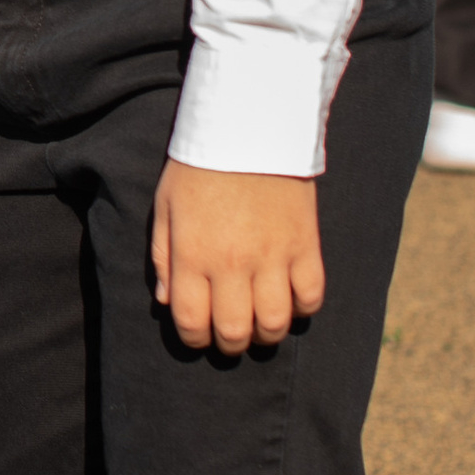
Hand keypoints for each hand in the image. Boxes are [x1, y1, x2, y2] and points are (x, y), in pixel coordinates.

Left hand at [151, 159, 325, 354]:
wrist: (247, 129)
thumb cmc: (197, 168)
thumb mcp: (165, 207)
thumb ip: (163, 257)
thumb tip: (167, 301)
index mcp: (192, 254)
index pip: (192, 320)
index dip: (193, 340)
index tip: (197, 337)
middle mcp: (232, 263)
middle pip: (234, 331)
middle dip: (228, 344)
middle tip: (228, 338)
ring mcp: (273, 257)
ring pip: (274, 323)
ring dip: (265, 334)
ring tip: (258, 327)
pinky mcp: (305, 247)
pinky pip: (311, 297)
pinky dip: (301, 309)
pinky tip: (289, 301)